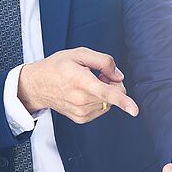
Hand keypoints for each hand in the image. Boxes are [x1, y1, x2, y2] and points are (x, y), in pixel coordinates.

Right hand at [17, 47, 138, 123]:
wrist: (37, 85)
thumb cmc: (57, 67)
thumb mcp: (79, 54)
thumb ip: (103, 61)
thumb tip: (118, 76)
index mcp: (81, 81)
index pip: (106, 92)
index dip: (123, 101)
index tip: (134, 110)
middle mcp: (81, 99)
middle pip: (113, 94)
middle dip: (112, 83)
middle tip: (98, 74)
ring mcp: (81, 111)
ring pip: (108, 102)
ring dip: (104, 92)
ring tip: (86, 83)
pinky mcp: (81, 118)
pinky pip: (101, 109)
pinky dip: (98, 100)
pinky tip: (84, 93)